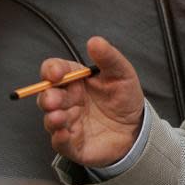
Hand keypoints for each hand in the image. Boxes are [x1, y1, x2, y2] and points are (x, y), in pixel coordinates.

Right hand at [36, 36, 144, 167]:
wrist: (136, 127)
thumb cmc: (124, 97)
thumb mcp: (122, 73)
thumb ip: (109, 57)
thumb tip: (95, 41)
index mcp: (75, 81)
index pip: (55, 71)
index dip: (52, 70)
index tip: (56, 73)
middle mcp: (67, 101)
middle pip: (48, 96)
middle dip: (48, 97)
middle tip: (53, 99)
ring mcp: (68, 122)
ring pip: (52, 120)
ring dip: (52, 118)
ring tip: (59, 117)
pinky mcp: (73, 144)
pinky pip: (61, 143)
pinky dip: (59, 139)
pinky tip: (63, 133)